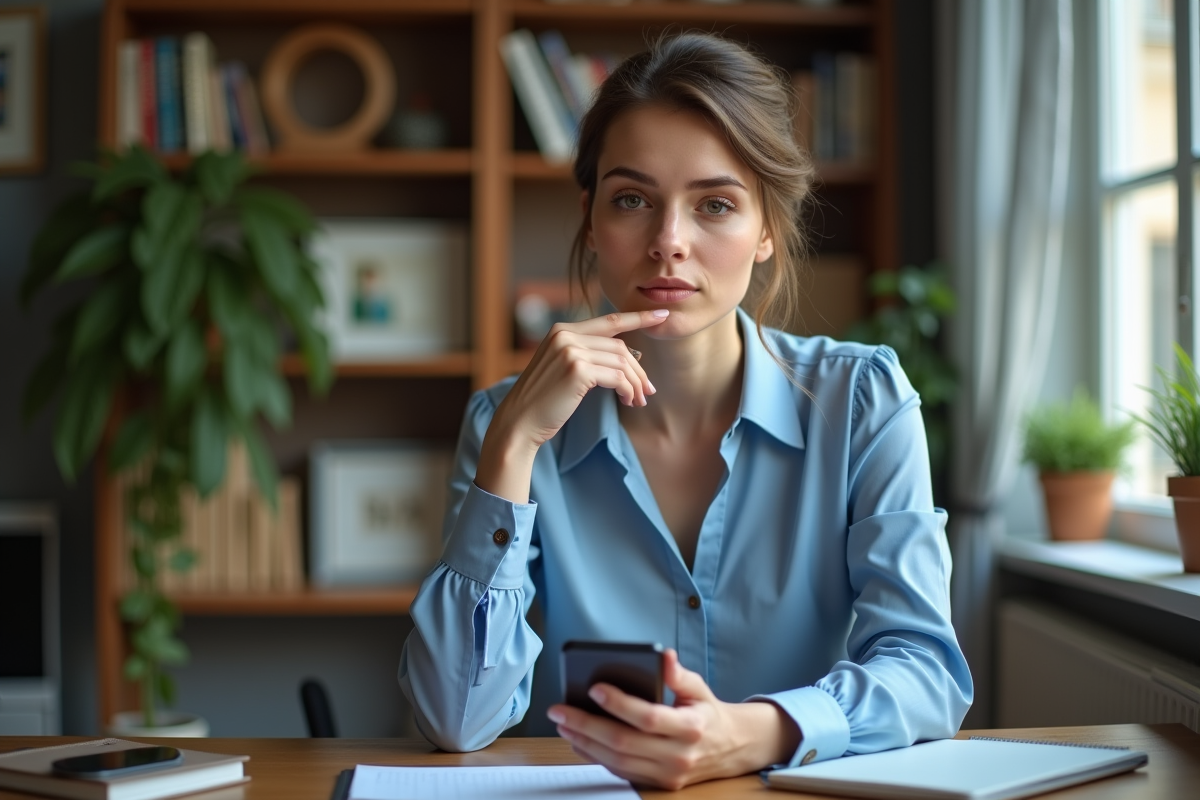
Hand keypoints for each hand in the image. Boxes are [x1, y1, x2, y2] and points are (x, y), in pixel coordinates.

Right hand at [475, 310, 668, 502]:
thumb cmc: (544, 400)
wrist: (520, 421)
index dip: (638, 317)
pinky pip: (617, 378)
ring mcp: (570, 350)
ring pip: (622, 362)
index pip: (609, 320)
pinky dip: (628, 391)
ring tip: (638, 401)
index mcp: (562, 330)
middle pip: (620, 346)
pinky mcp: (577, 370)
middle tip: (648, 390)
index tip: (662, 315)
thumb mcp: (564, 368)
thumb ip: (589, 354)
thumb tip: (630, 356)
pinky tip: (627, 402)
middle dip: (639, 370)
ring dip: (635, 384)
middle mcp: (565, 334)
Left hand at [546, 649, 799, 790]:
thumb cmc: (708, 713)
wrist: (730, 748)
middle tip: (560, 710)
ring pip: (617, 761)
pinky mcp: (658, 784)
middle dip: (586, 725)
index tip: (595, 688)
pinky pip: (620, 772)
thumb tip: (664, 656)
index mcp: (691, 728)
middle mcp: (679, 755)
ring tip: (563, 724)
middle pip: (624, 742)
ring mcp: (668, 774)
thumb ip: (679, 674)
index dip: (619, 704)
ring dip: (584, 743)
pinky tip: (578, 741)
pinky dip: (595, 756)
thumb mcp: (699, 688)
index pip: (649, 717)